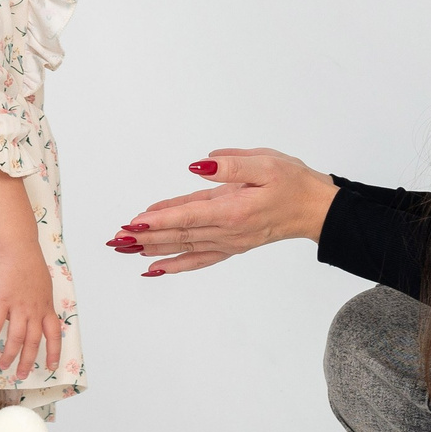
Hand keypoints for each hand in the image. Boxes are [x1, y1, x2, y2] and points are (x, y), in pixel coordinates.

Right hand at [0, 251, 64, 379]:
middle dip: (27, 361)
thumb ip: (40, 302)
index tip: (51, 366)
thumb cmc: (28, 262)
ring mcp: (18, 307)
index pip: (54, 335)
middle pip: (33, 342)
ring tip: (3, 365)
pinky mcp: (1, 302)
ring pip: (15, 339)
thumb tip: (36, 312)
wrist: (17, 248)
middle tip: (21, 375)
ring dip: (10, 355)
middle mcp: (35, 310)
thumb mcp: (43, 285)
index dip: (53, 352)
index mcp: (46, 307)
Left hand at [108, 148, 337, 276]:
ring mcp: (228, 242)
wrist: (315, 209)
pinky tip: (153, 269)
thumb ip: (232, 165)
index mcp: (234, 209)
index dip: (159, 219)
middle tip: (114, 237)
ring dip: (151, 248)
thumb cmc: (292, 182)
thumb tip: (200, 165)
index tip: (134, 221)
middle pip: (178, 235)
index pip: (188, 215)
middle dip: (144, 236)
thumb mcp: (266, 162)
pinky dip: (174, 265)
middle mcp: (227, 231)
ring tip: (122, 248)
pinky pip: (198, 260)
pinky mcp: (230, 246)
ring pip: (183, 247)